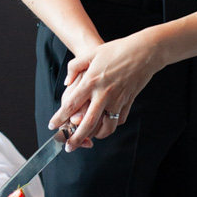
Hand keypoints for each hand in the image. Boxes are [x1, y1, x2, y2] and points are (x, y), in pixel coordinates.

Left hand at [49, 31, 160, 148]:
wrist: (144, 52)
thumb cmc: (117, 50)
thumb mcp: (91, 53)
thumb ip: (75, 66)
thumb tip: (67, 83)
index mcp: (91, 81)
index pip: (71, 104)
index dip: (60, 117)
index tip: (52, 126)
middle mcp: (103, 94)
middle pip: (87, 123)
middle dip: (76, 138)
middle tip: (68, 147)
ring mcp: (117, 100)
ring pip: (106, 127)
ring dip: (96, 136)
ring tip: (90, 138)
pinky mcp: (128, 102)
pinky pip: (119, 120)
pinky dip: (111, 126)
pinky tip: (106, 125)